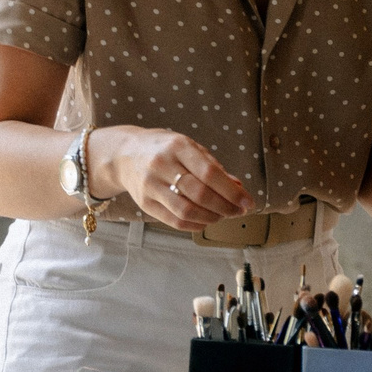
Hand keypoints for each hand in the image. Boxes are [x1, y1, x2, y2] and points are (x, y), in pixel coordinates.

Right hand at [94, 127, 254, 232]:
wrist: (125, 154)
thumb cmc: (164, 150)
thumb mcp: (189, 148)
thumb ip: (213, 166)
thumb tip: (239, 189)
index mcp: (177, 146)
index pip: (210, 172)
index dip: (231, 191)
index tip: (247, 202)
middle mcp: (162, 164)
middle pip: (200, 194)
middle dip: (225, 207)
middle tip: (238, 211)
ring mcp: (150, 185)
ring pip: (187, 211)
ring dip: (211, 218)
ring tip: (223, 216)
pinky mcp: (144, 203)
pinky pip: (174, 221)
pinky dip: (195, 225)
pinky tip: (205, 221)